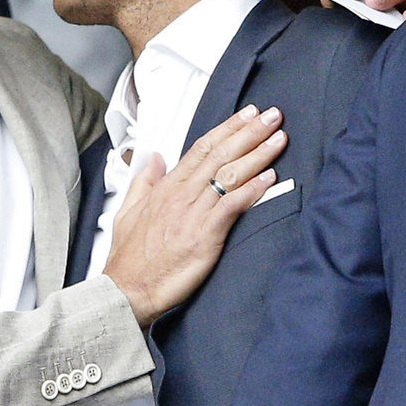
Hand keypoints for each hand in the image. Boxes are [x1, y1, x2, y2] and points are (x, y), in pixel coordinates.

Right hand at [104, 105, 286, 326]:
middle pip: (220, 155)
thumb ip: (144, 182)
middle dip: (249, 132)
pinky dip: (251, 190)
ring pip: (229, 175)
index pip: (201, 149)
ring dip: (257, 154)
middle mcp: (180, 196)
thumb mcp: (127, 212)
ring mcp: (192, 215)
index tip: (247, 115)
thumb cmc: (130, 259)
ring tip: (278, 139)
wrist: (127, 290)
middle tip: (273, 116)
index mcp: (166, 188)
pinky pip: (231, 206)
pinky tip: (269, 178)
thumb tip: (153, 158)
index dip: (227, 129)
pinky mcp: (204, 236)